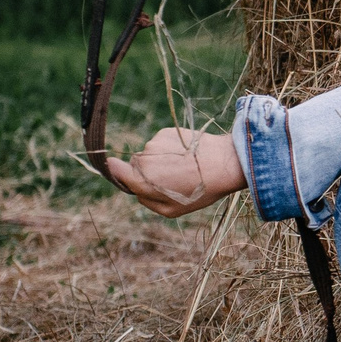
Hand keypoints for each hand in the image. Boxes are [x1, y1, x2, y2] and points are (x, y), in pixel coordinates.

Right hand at [102, 128, 245, 217]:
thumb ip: (147, 201)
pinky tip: (187, 156)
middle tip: (171, 180)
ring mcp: (154, 142)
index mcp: (142, 180)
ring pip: (150, 153)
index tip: (120, 172)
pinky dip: (170, 149)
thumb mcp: (172, 210)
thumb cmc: (200, 191)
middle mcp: (144, 158)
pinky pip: (161, 143)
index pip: (114, 169)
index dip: (115, 171)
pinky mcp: (166, 131)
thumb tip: (136, 191)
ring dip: (161, 160)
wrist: (225, 162)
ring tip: (184, 168)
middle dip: (148, 173)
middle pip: (136, 165)